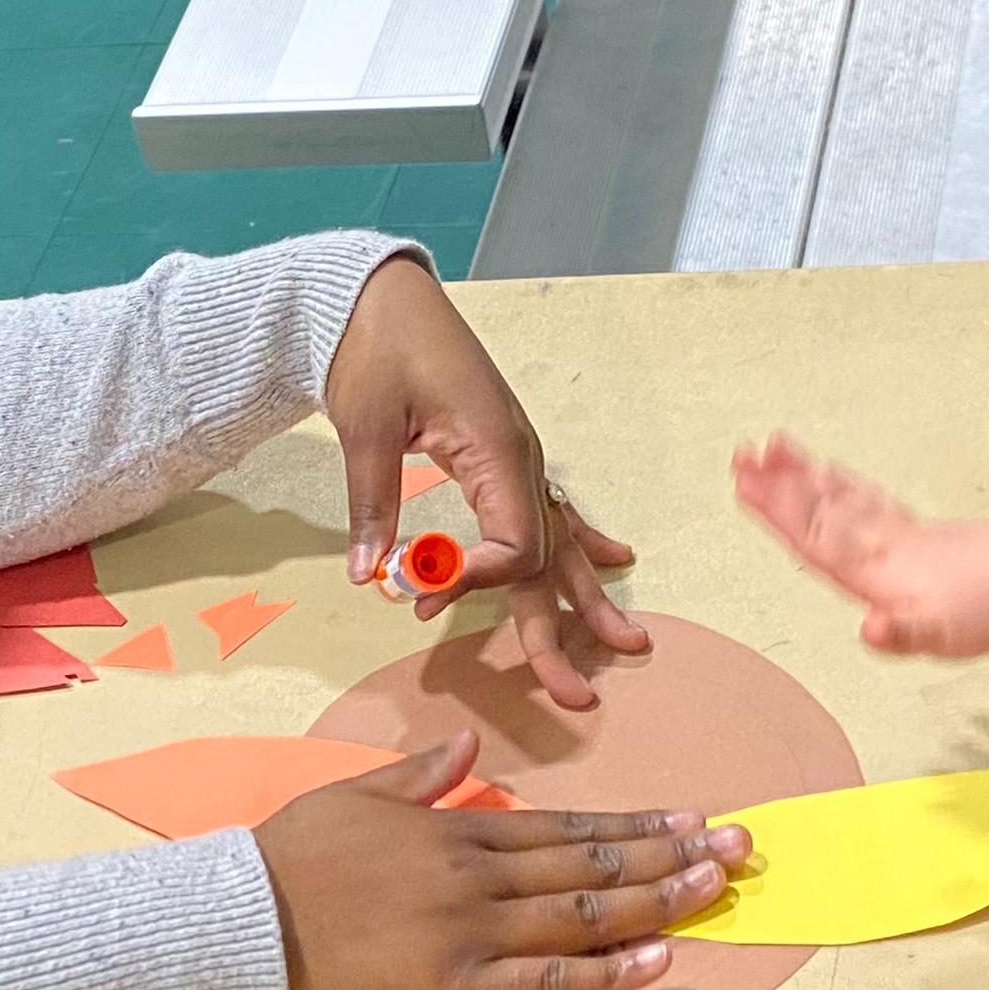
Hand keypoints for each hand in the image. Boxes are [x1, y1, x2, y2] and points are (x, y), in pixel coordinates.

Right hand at [253, 734, 748, 989]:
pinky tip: (658, 957)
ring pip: (584, 912)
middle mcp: (477, 876)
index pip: (567, 824)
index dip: (634, 823)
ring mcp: (472, 933)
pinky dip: (607, 969)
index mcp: (456, 829)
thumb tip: (470, 747)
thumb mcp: (356, 794)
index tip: (689, 817)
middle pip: (593, 862)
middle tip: (738, 846)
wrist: (243, 924)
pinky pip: (549, 981)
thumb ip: (422, 773)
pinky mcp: (457, 989)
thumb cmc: (292, 859)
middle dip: (671, 853)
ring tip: (717, 887)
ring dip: (659, 898)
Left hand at [322, 255, 646, 709]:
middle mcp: (520, 458)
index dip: (472, 584)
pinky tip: (610, 562)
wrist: (381, 294)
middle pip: (548, 559)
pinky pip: (550, 507)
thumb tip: (371, 576)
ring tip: (623, 643)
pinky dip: (578, 541)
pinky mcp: (502, 451)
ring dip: (584, 595)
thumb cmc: (376, 347)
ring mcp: (518, 455)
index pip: (512, 547)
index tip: (417, 596)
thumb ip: (374, 504)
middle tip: (575, 695)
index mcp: (497, 450)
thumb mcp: (365, 425)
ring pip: (559, 538)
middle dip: (559, 628)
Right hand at [730, 437, 988, 658]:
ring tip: (773, 446)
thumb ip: (902, 635)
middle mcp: (883, 545)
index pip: (817, 537)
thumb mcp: (947, 639)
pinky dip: (840, 482)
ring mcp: (899, 534)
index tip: (745, 483)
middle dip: (779, 484)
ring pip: (841, 498)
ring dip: (804, 474)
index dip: (778, 511)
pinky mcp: (914, 532)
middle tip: (741, 455)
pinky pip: (865, 498)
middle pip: (821, 510)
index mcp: (881, 570)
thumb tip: (868, 629)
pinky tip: (828, 473)